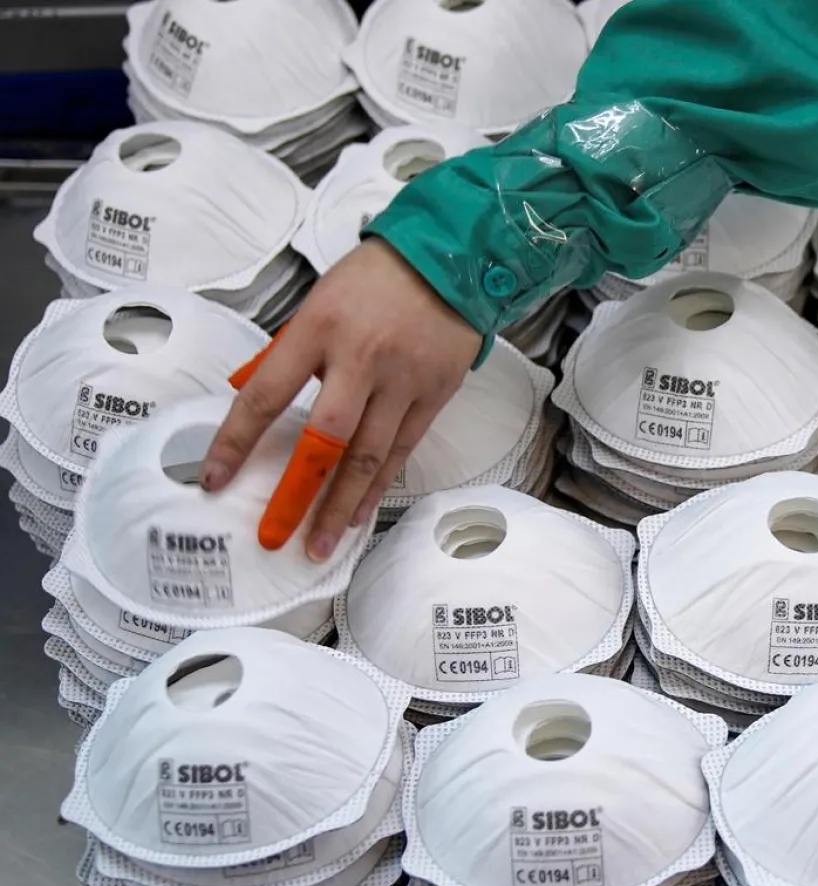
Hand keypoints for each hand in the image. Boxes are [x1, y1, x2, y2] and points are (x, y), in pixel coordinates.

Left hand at [202, 238, 479, 561]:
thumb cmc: (376, 278)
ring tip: (321, 544)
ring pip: (368, 456)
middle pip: (326, 438)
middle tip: (275, 535)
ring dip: (342, 506)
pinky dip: (379, 486)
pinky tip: (360, 513)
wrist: (451, 258)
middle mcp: (361, 359)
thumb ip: (289, 350)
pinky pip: (402, 450)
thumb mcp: (318, 300)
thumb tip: (251, 394)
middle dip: (298, 493)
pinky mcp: (434, 395)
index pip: (267, 395)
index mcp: (319, 329)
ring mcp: (402, 381)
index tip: (215, 479)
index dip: (237, 441)